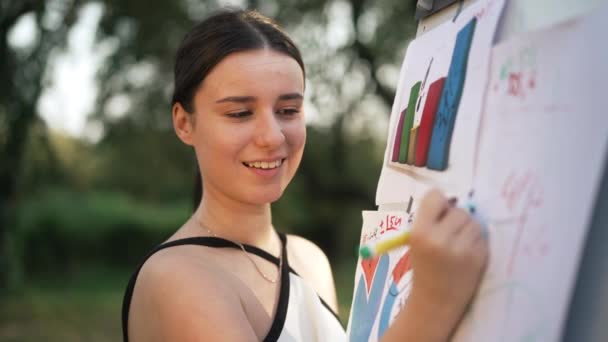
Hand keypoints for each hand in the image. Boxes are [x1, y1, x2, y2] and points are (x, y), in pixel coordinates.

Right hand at [408, 189, 488, 334]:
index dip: (439, 203)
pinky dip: (477, 242)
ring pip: (474, 222)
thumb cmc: (424, 268)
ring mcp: (461, 249)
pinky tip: (467, 254)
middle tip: (450, 233)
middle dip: (456, 219)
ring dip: (469, 229)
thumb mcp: (416, 242)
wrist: (435, 301)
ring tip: (459, 244)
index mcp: (420, 232)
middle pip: (459, 210)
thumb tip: (454, 199)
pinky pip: (483, 237)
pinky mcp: (478, 258)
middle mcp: (440, 239)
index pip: (435, 196)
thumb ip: (430, 219)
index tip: (440, 212)